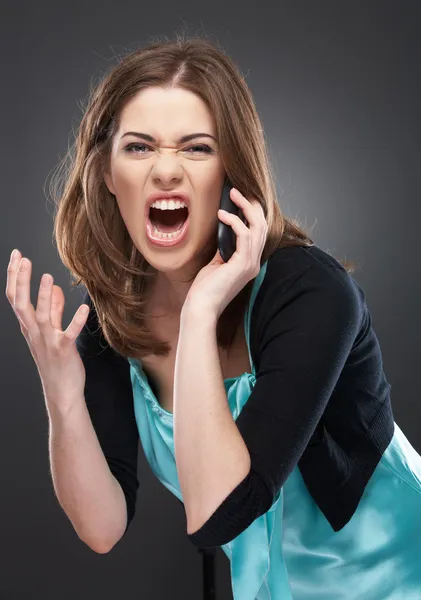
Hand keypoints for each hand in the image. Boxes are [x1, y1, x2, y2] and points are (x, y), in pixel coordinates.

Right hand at [5, 250, 90, 409]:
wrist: (61, 391)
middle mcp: (34, 333)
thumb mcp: (50, 332)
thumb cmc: (55, 361)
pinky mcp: (64, 350)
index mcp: (29, 327)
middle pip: (21, 303)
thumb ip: (52, 309)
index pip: (15, 297)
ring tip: (48, 277)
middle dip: (20, 281)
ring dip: (43, 297)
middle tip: (23, 259)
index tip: (16, 255)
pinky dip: (76, 321)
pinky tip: (84, 309)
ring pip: (41, 316)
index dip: (14, 276)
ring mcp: (48, 342)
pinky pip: (69, 333)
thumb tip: (53, 288)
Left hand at [182, 187, 267, 320]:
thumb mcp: (216, 265)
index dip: (253, 214)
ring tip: (233, 196)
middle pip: (262, 226)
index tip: (241, 199)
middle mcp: (254, 263)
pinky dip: (235, 221)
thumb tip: (223, 232)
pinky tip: (223, 215)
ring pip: (258, 227)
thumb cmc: (205, 289)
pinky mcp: (242, 264)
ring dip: (245, 208)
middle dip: (252, 205)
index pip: (259, 233)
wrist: (201, 307)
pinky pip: (244, 235)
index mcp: (249, 263)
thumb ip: (224, 250)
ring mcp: (250, 264)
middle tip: (238, 192)